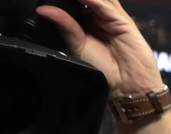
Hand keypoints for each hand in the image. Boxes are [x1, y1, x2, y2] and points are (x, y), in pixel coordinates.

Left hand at [37, 0, 161, 97]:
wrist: (127, 88)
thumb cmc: (105, 70)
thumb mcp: (78, 46)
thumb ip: (65, 26)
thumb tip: (43, 10)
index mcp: (87, 18)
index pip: (76, 0)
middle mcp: (100, 14)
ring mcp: (112, 15)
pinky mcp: (124, 20)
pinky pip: (106, 4)